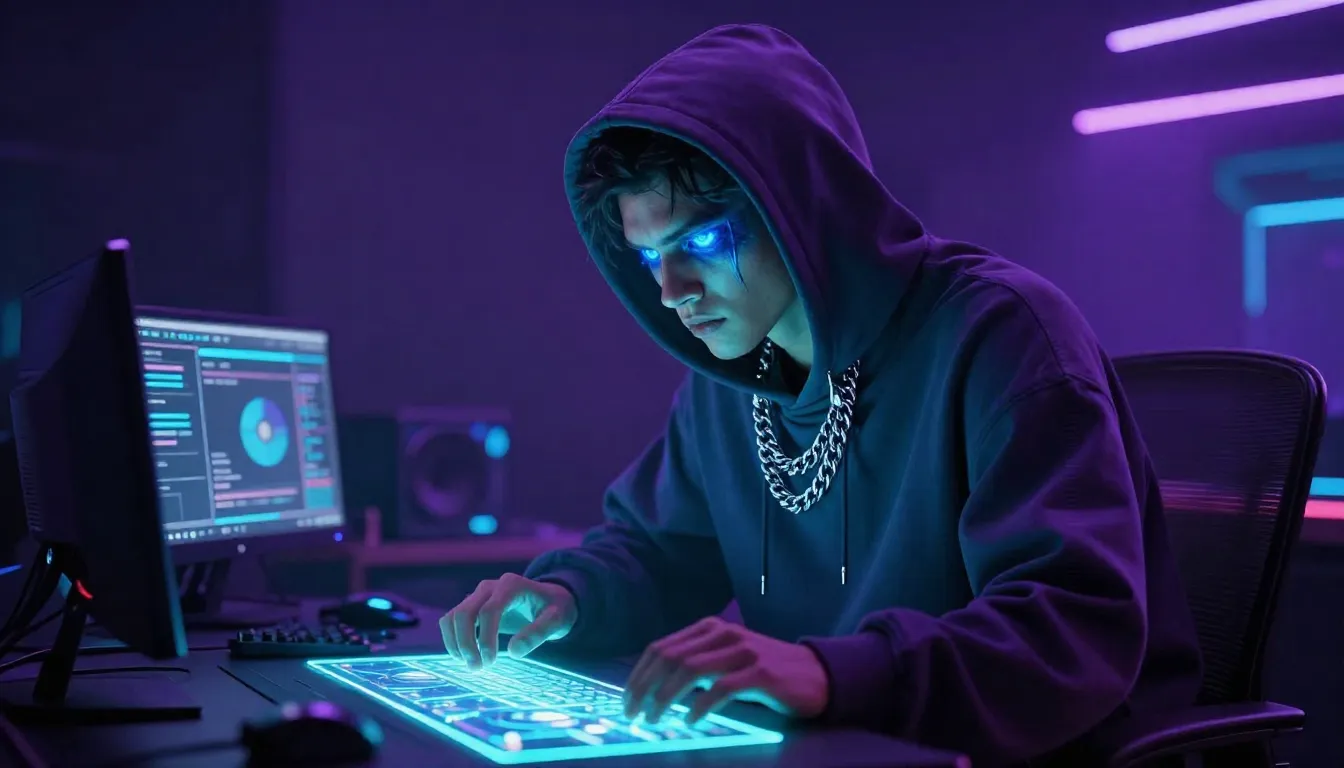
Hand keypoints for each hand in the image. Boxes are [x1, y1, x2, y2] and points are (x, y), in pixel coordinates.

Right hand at [440, 574, 577, 668]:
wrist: (550, 599)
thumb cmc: (555, 610)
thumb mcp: (557, 621)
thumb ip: (539, 633)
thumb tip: (513, 652)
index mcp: (511, 585)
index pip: (489, 611)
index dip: (486, 639)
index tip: (490, 663)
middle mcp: (490, 587)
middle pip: (464, 613)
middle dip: (465, 643)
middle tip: (476, 668)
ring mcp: (478, 595)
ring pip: (453, 617)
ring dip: (455, 643)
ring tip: (470, 664)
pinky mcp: (472, 606)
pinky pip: (451, 620)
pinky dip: (452, 639)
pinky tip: (464, 656)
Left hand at [623, 616, 828, 725]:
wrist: (815, 673)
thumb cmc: (764, 670)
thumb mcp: (726, 658)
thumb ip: (695, 663)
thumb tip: (653, 687)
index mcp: (709, 628)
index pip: (660, 647)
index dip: (638, 675)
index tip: (626, 701)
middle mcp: (723, 633)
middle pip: (669, 658)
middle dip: (644, 688)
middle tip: (633, 714)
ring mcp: (742, 650)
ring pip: (690, 670)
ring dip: (665, 697)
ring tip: (655, 719)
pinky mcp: (761, 672)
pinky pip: (721, 688)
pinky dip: (700, 706)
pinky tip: (690, 720)